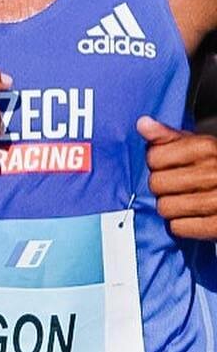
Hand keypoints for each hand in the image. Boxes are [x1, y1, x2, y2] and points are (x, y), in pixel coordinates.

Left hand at [138, 115, 216, 238]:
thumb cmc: (216, 167)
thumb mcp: (197, 146)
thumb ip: (168, 137)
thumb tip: (143, 124)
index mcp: (207, 148)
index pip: (154, 157)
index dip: (156, 163)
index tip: (168, 165)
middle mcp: (214, 172)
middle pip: (157, 184)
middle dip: (162, 187)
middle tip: (177, 187)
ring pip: (165, 207)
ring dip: (171, 207)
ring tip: (186, 201)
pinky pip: (178, 227)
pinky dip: (182, 225)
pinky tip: (194, 216)